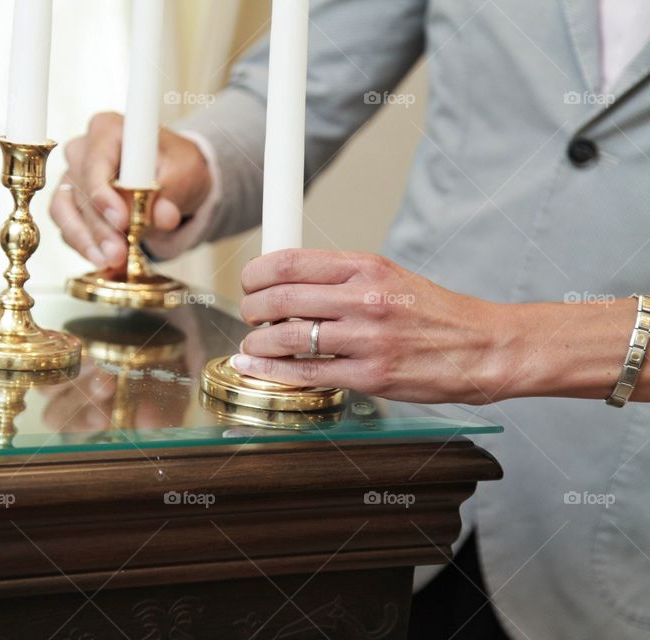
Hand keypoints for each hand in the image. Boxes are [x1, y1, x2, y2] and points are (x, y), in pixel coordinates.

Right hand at [49, 112, 211, 268]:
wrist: (172, 180)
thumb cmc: (176, 166)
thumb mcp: (185, 173)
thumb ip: (173, 192)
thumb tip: (164, 216)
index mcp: (109, 129)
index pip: (96, 162)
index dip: (104, 193)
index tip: (121, 220)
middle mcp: (83, 148)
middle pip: (81, 189)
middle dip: (100, 226)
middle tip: (118, 252)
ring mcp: (72, 175)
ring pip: (66, 210)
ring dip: (86, 239)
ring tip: (109, 260)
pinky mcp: (70, 201)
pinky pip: (66, 224)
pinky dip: (82, 244)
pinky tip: (100, 259)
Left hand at [230, 249, 514, 403]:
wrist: (484, 347)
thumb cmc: (435, 314)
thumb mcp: (390, 278)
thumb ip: (342, 278)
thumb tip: (289, 282)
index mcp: (367, 268)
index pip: (291, 262)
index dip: (257, 272)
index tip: (248, 281)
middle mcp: (365, 299)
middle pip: (280, 298)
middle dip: (250, 308)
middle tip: (248, 314)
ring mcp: (367, 339)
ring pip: (287, 337)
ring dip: (257, 343)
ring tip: (253, 345)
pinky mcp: (371, 376)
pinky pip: (308, 373)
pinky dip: (273, 372)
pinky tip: (258, 368)